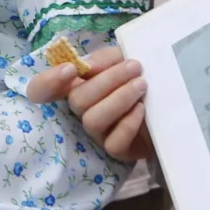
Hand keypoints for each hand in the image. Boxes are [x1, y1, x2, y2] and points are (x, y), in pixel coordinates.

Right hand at [28, 46, 149, 160]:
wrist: (169, 106)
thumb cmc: (137, 80)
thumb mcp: (121, 60)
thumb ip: (104, 58)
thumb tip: (87, 67)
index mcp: (74, 87)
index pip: (40, 90)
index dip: (47, 82)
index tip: (72, 69)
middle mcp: (79, 112)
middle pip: (76, 100)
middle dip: (107, 81)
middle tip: (135, 66)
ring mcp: (96, 134)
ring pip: (93, 120)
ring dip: (119, 99)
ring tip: (142, 85)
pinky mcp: (116, 150)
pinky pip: (114, 142)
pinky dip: (128, 123)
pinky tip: (142, 109)